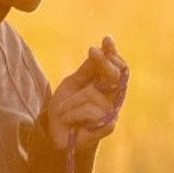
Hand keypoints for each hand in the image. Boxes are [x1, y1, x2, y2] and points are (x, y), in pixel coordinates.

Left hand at [46, 35, 128, 149]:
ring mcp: (112, 112)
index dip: (113, 54)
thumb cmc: (65, 108)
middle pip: (116, 76)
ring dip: (72, 101)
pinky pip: (89, 110)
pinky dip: (73, 112)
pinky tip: (70, 120)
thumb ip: (87, 69)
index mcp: (107, 87)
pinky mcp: (108, 126)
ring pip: (93, 93)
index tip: (106, 40)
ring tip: (65, 111)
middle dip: (104, 62)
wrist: (55, 133)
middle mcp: (113, 99)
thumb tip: (98, 50)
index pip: (118, 68)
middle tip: (93, 52)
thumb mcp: (72, 83)